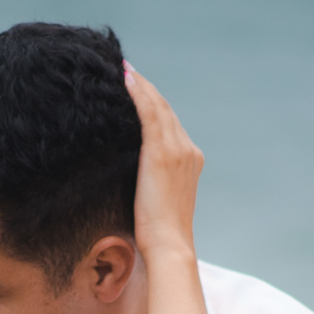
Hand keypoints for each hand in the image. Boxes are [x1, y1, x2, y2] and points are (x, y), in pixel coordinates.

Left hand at [124, 64, 203, 262]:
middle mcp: (188, 150)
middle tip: (126, 69)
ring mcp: (178, 149)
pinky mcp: (162, 152)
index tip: (137, 89)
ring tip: (123, 69)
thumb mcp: (157, 201)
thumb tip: (130, 177)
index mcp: (190, 160)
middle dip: (147, 89)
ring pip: (158, 107)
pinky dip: (139, 94)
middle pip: (165, 110)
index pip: (169, 124)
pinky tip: (126, 79)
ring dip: (141, 85)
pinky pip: (150, 114)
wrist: (169, 244)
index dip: (153, 104)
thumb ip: (151, 182)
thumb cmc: (158, 234)